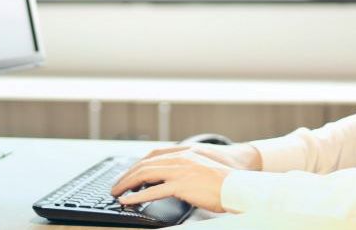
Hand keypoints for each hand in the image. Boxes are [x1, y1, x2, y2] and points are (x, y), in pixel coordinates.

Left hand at [110, 144, 260, 212]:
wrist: (239, 185)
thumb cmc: (224, 181)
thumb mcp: (201, 168)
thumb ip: (185, 169)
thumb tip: (169, 180)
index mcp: (185, 153)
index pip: (153, 155)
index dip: (137, 164)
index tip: (128, 174)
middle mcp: (180, 158)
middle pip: (145, 164)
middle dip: (127, 175)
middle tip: (116, 186)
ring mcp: (180, 171)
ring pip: (145, 175)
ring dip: (127, 184)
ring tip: (117, 193)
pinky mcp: (181, 185)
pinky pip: (153, 191)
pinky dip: (137, 196)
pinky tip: (128, 201)